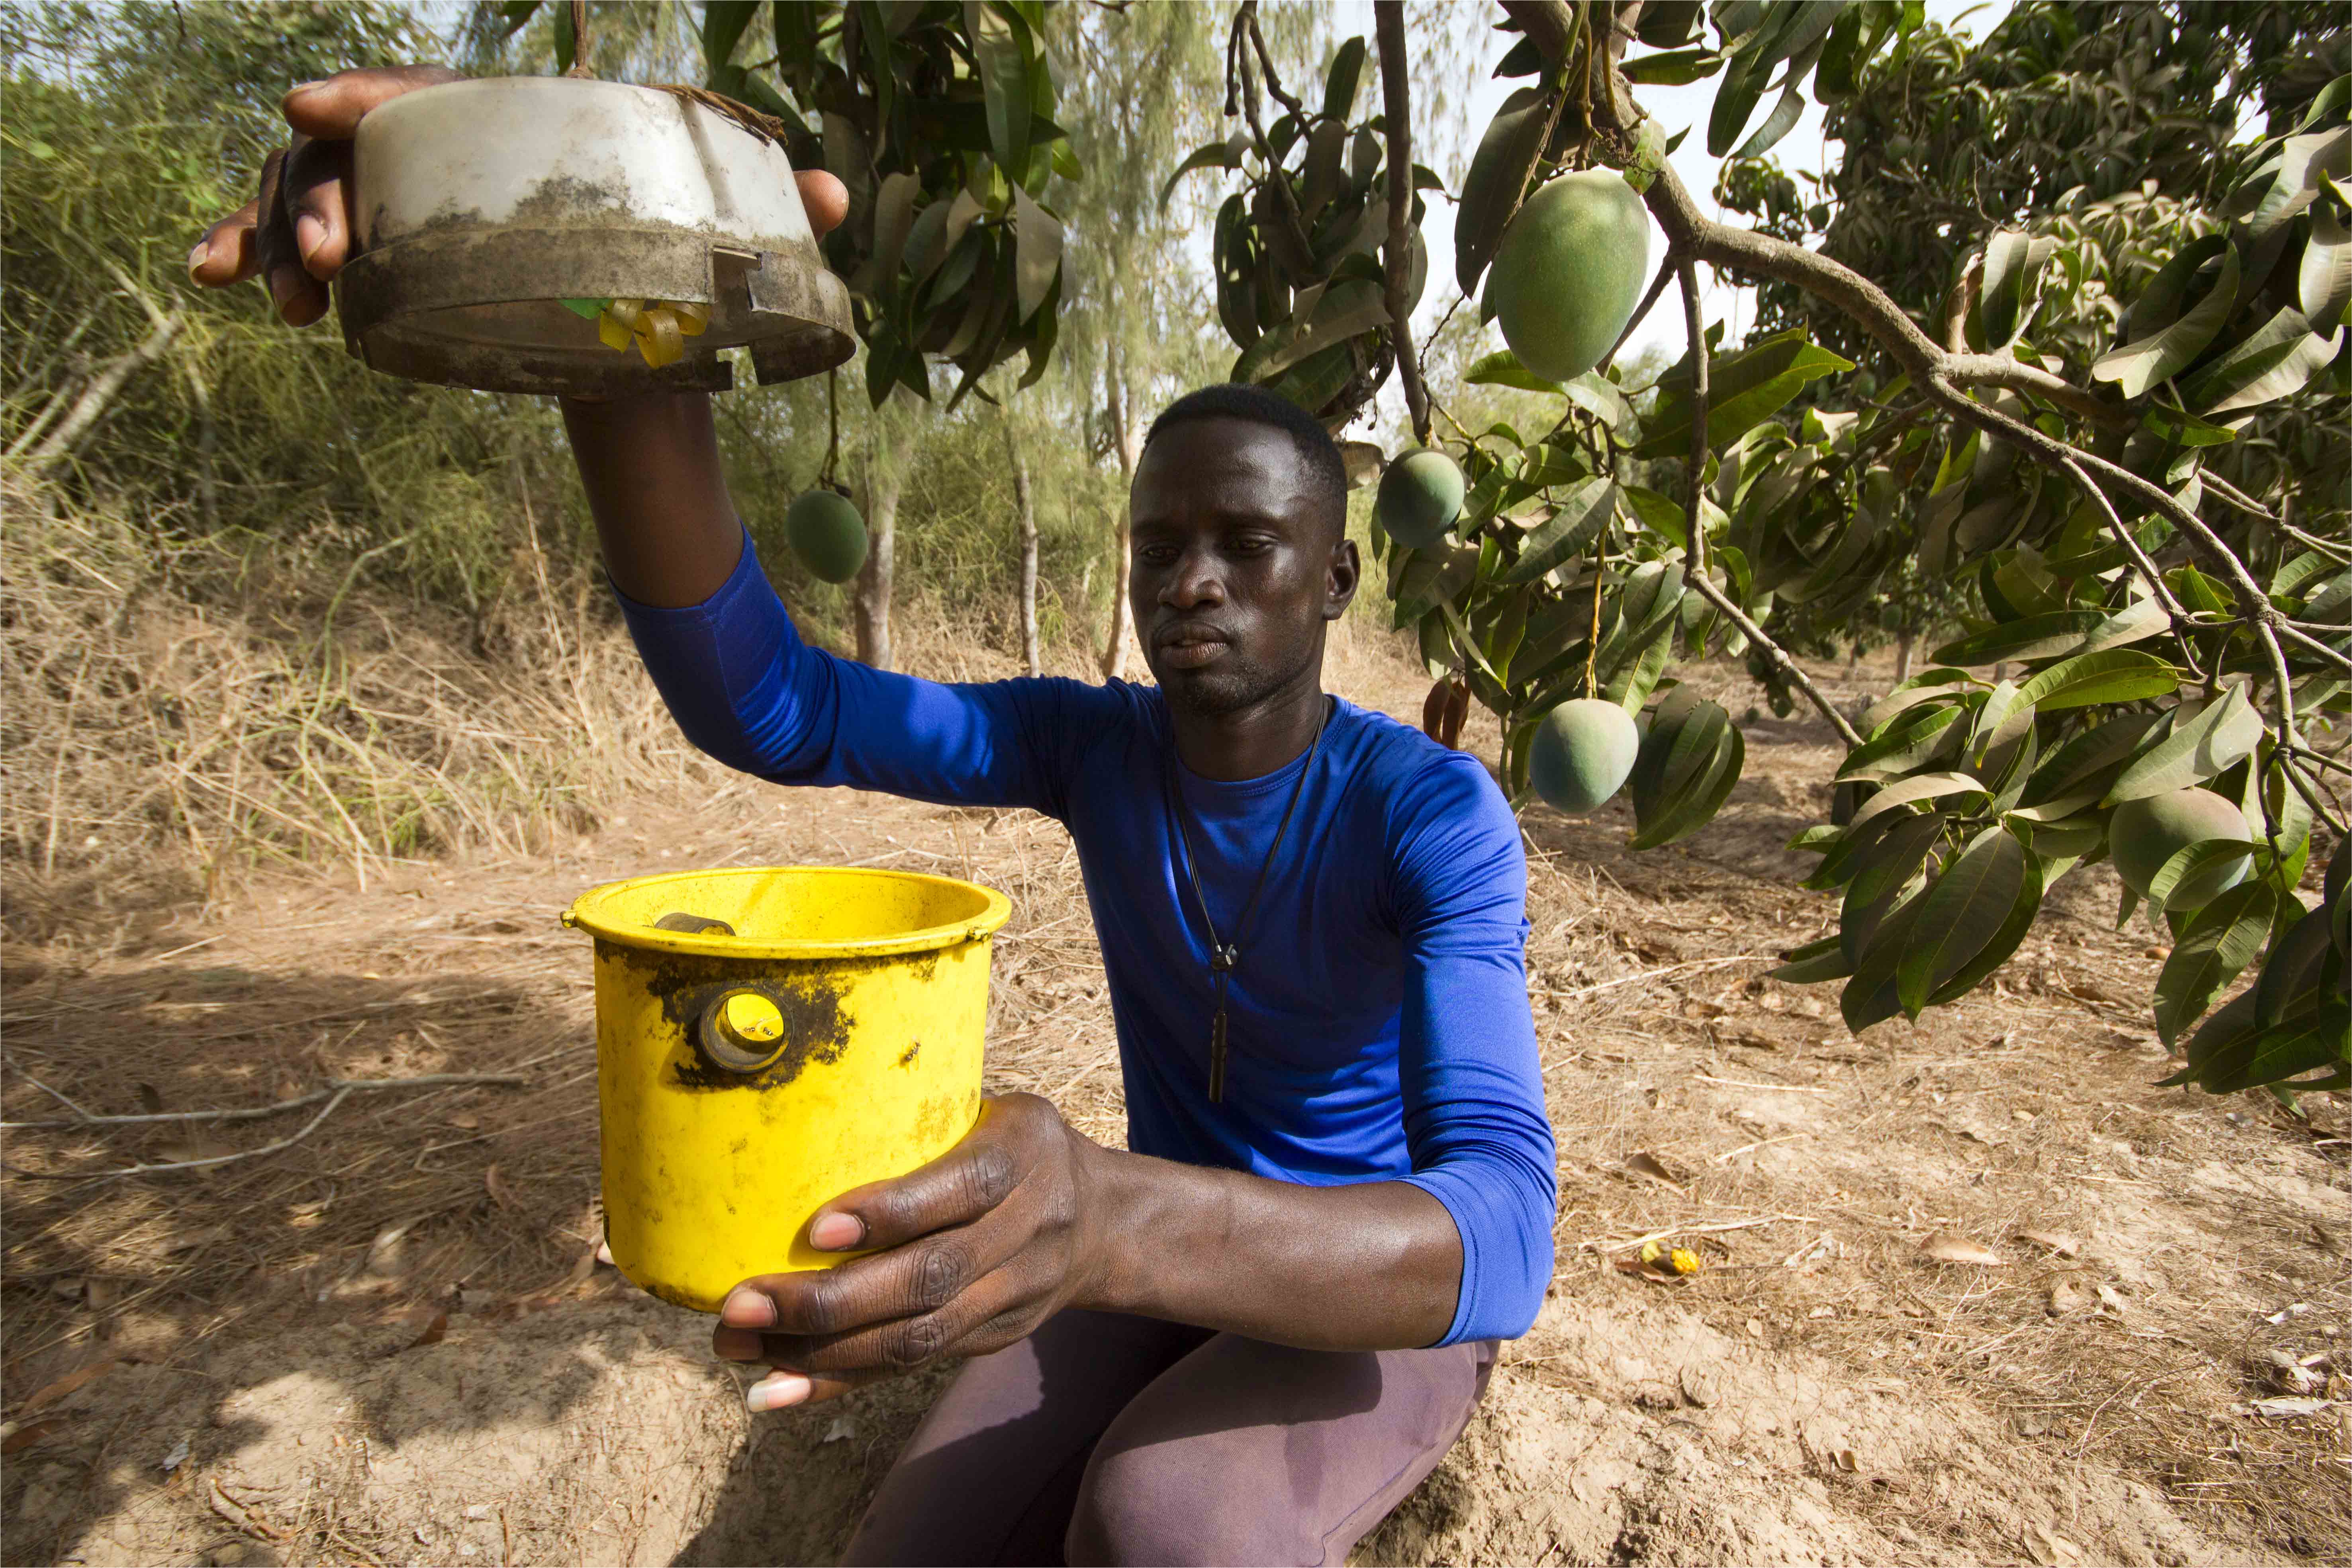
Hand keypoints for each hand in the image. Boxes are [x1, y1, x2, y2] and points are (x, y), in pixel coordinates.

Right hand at [188, 68, 850, 328]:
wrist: (643, 349)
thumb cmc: (677, 274)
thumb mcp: (724, 248)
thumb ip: (776, 215)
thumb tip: (832, 196)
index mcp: (522, 136)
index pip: (433, 97)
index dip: (371, 94)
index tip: (313, 102)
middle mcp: (454, 161)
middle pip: (358, 150)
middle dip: (317, 191)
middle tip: (326, 260)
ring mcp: (411, 208)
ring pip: (315, 193)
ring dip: (280, 234)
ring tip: (286, 300)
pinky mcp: (389, 261)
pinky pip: (305, 247)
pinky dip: (263, 257)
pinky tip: (233, 290)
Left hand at [710, 1093, 1108, 1410]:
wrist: (1103, 1221)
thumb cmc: (1014, 1146)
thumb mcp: (991, 1110)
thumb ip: (921, 1113)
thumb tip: (797, 1103)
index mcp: (1023, 1155)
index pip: (961, 1188)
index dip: (892, 1212)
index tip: (818, 1226)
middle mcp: (1027, 1228)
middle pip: (931, 1277)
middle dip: (829, 1300)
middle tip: (741, 1304)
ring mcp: (1012, 1294)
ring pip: (917, 1337)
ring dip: (820, 1350)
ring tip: (738, 1345)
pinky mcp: (991, 1338)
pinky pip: (912, 1367)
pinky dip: (840, 1382)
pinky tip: (776, 1390)